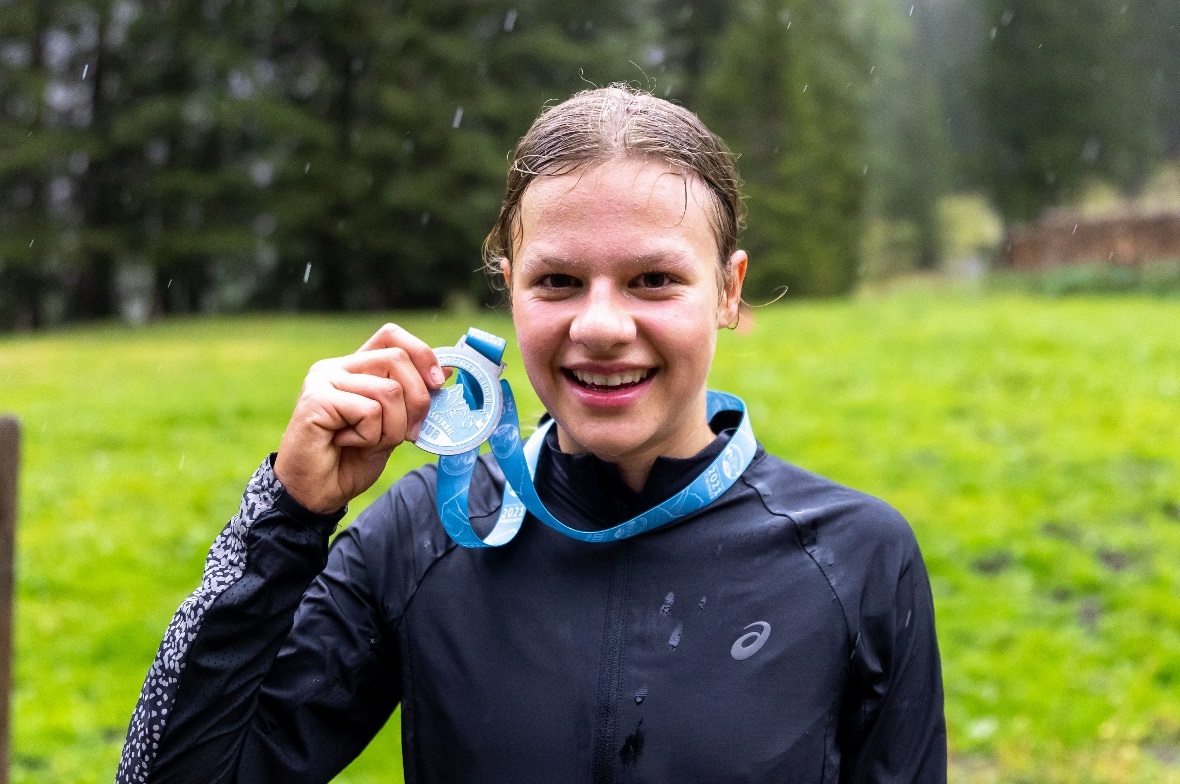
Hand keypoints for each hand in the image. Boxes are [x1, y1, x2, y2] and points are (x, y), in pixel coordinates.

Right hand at [274, 324, 444, 512]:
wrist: (315, 494)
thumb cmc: (350, 461)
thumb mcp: (392, 425)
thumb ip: (410, 397)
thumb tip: (446, 371)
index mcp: (354, 368)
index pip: (391, 336)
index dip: (421, 354)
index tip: (437, 383)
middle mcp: (336, 367)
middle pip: (397, 360)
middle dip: (417, 402)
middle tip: (408, 434)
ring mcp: (323, 381)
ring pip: (389, 390)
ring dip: (393, 427)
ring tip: (369, 442)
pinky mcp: (316, 399)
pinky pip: (370, 411)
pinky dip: (370, 436)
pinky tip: (347, 443)